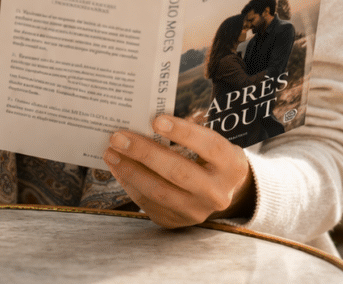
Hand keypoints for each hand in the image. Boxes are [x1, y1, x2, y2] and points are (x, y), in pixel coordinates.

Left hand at [103, 114, 254, 228]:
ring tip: (111, 152)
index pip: (209, 146)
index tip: (156, 120)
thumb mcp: (211, 143)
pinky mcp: (178, 222)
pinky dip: (131, 184)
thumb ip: (187, 133)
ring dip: (131, 170)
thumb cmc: (210, 157)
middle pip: (179, 171)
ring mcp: (198, 211)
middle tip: (118, 136)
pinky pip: (150, 204)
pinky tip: (119, 168)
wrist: (221, 193)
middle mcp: (218, 193)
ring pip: (160, 192)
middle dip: (145, 152)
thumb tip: (145, 120)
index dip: (183, 132)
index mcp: (232, 165)